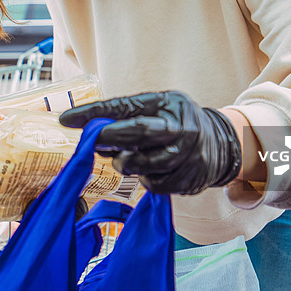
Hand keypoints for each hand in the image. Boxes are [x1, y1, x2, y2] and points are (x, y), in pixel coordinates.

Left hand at [59, 91, 240, 194]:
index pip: (126, 106)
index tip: (67, 119)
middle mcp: (183, 128)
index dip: (95, 113)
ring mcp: (191, 155)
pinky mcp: (192, 179)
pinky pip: (158, 186)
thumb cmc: (176, 123)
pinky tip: (149, 172)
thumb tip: (87, 128)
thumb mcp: (157, 108)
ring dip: (127, 164)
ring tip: (125, 159)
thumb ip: (125, 116)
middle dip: (110, 139)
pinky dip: (147, 181)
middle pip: (140, 133)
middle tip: (93, 144)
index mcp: (170, 104)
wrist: (222, 143)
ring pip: (145, 165)